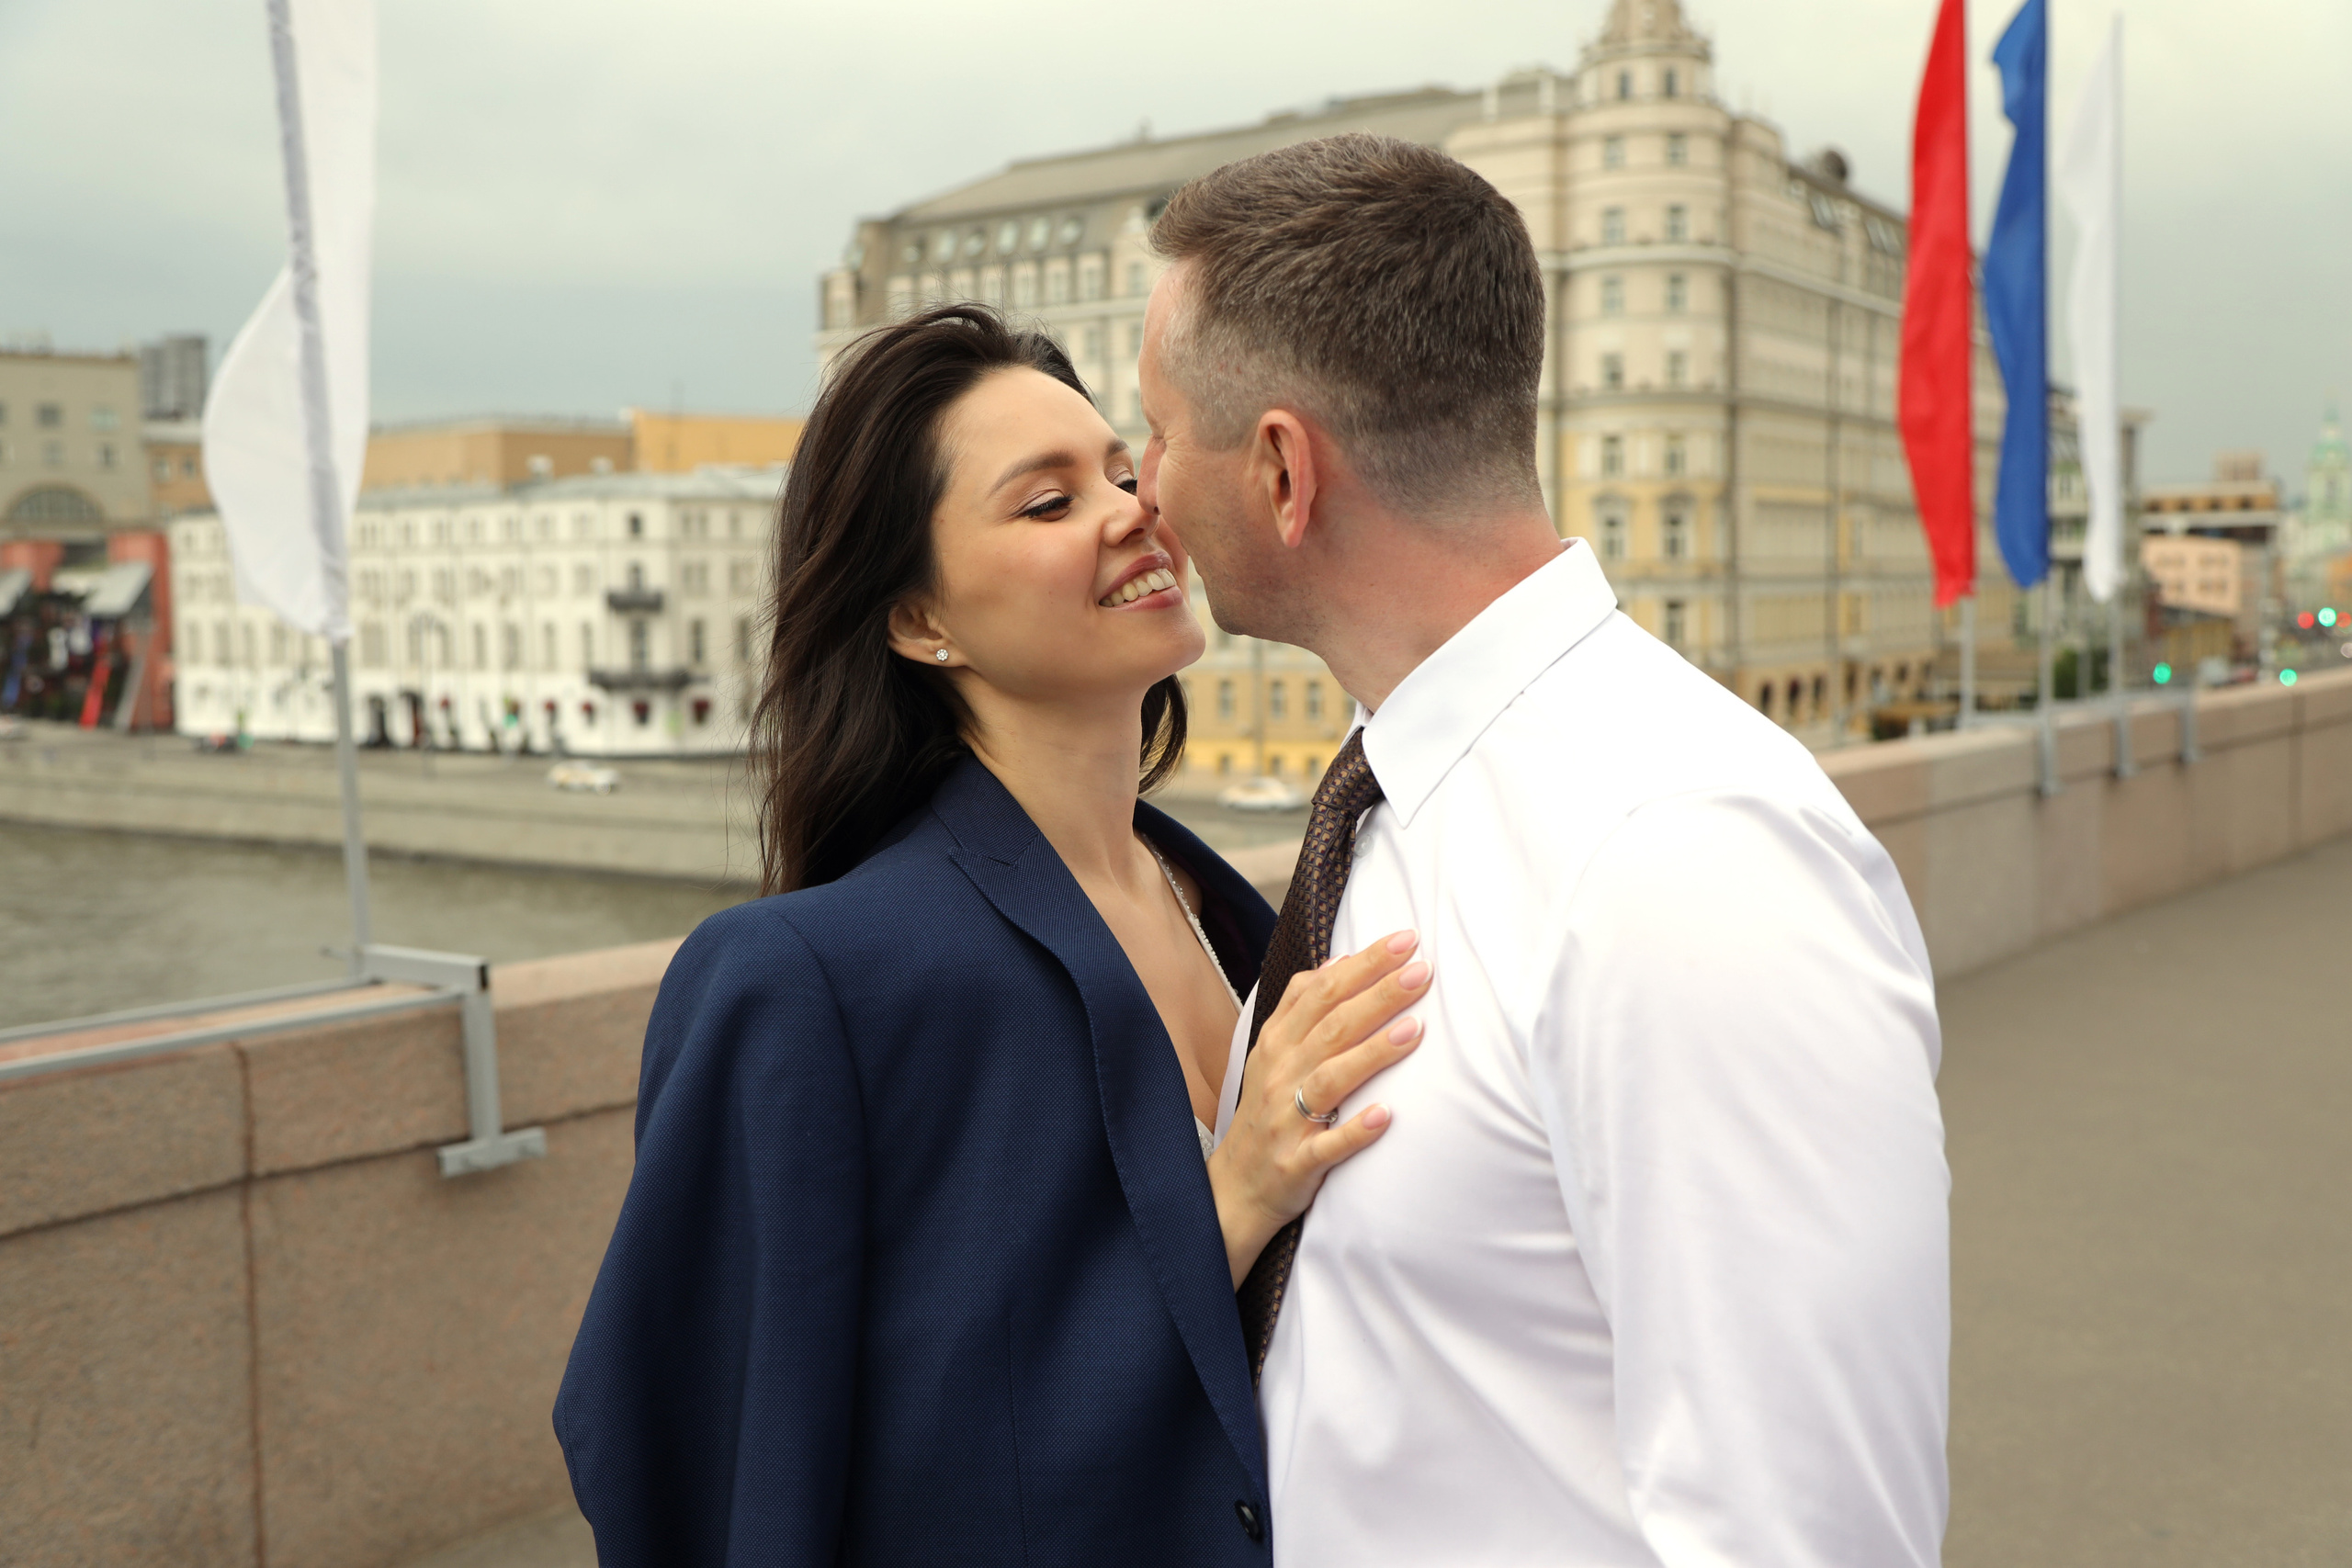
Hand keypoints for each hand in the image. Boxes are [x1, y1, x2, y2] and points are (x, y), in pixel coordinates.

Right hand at [1205, 930, 1429, 1285]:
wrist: (1234, 1187)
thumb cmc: (1267, 1113)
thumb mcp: (1272, 1053)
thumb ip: (1300, 1007)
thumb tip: (1337, 961)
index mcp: (1277, 1044)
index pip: (1321, 992)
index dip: (1362, 965)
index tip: (1404, 940)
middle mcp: (1280, 1075)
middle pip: (1332, 1027)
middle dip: (1378, 995)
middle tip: (1422, 971)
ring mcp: (1287, 1120)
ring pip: (1331, 1079)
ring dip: (1373, 1053)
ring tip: (1415, 1029)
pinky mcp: (1297, 1163)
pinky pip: (1327, 1146)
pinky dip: (1355, 1131)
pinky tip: (1385, 1115)